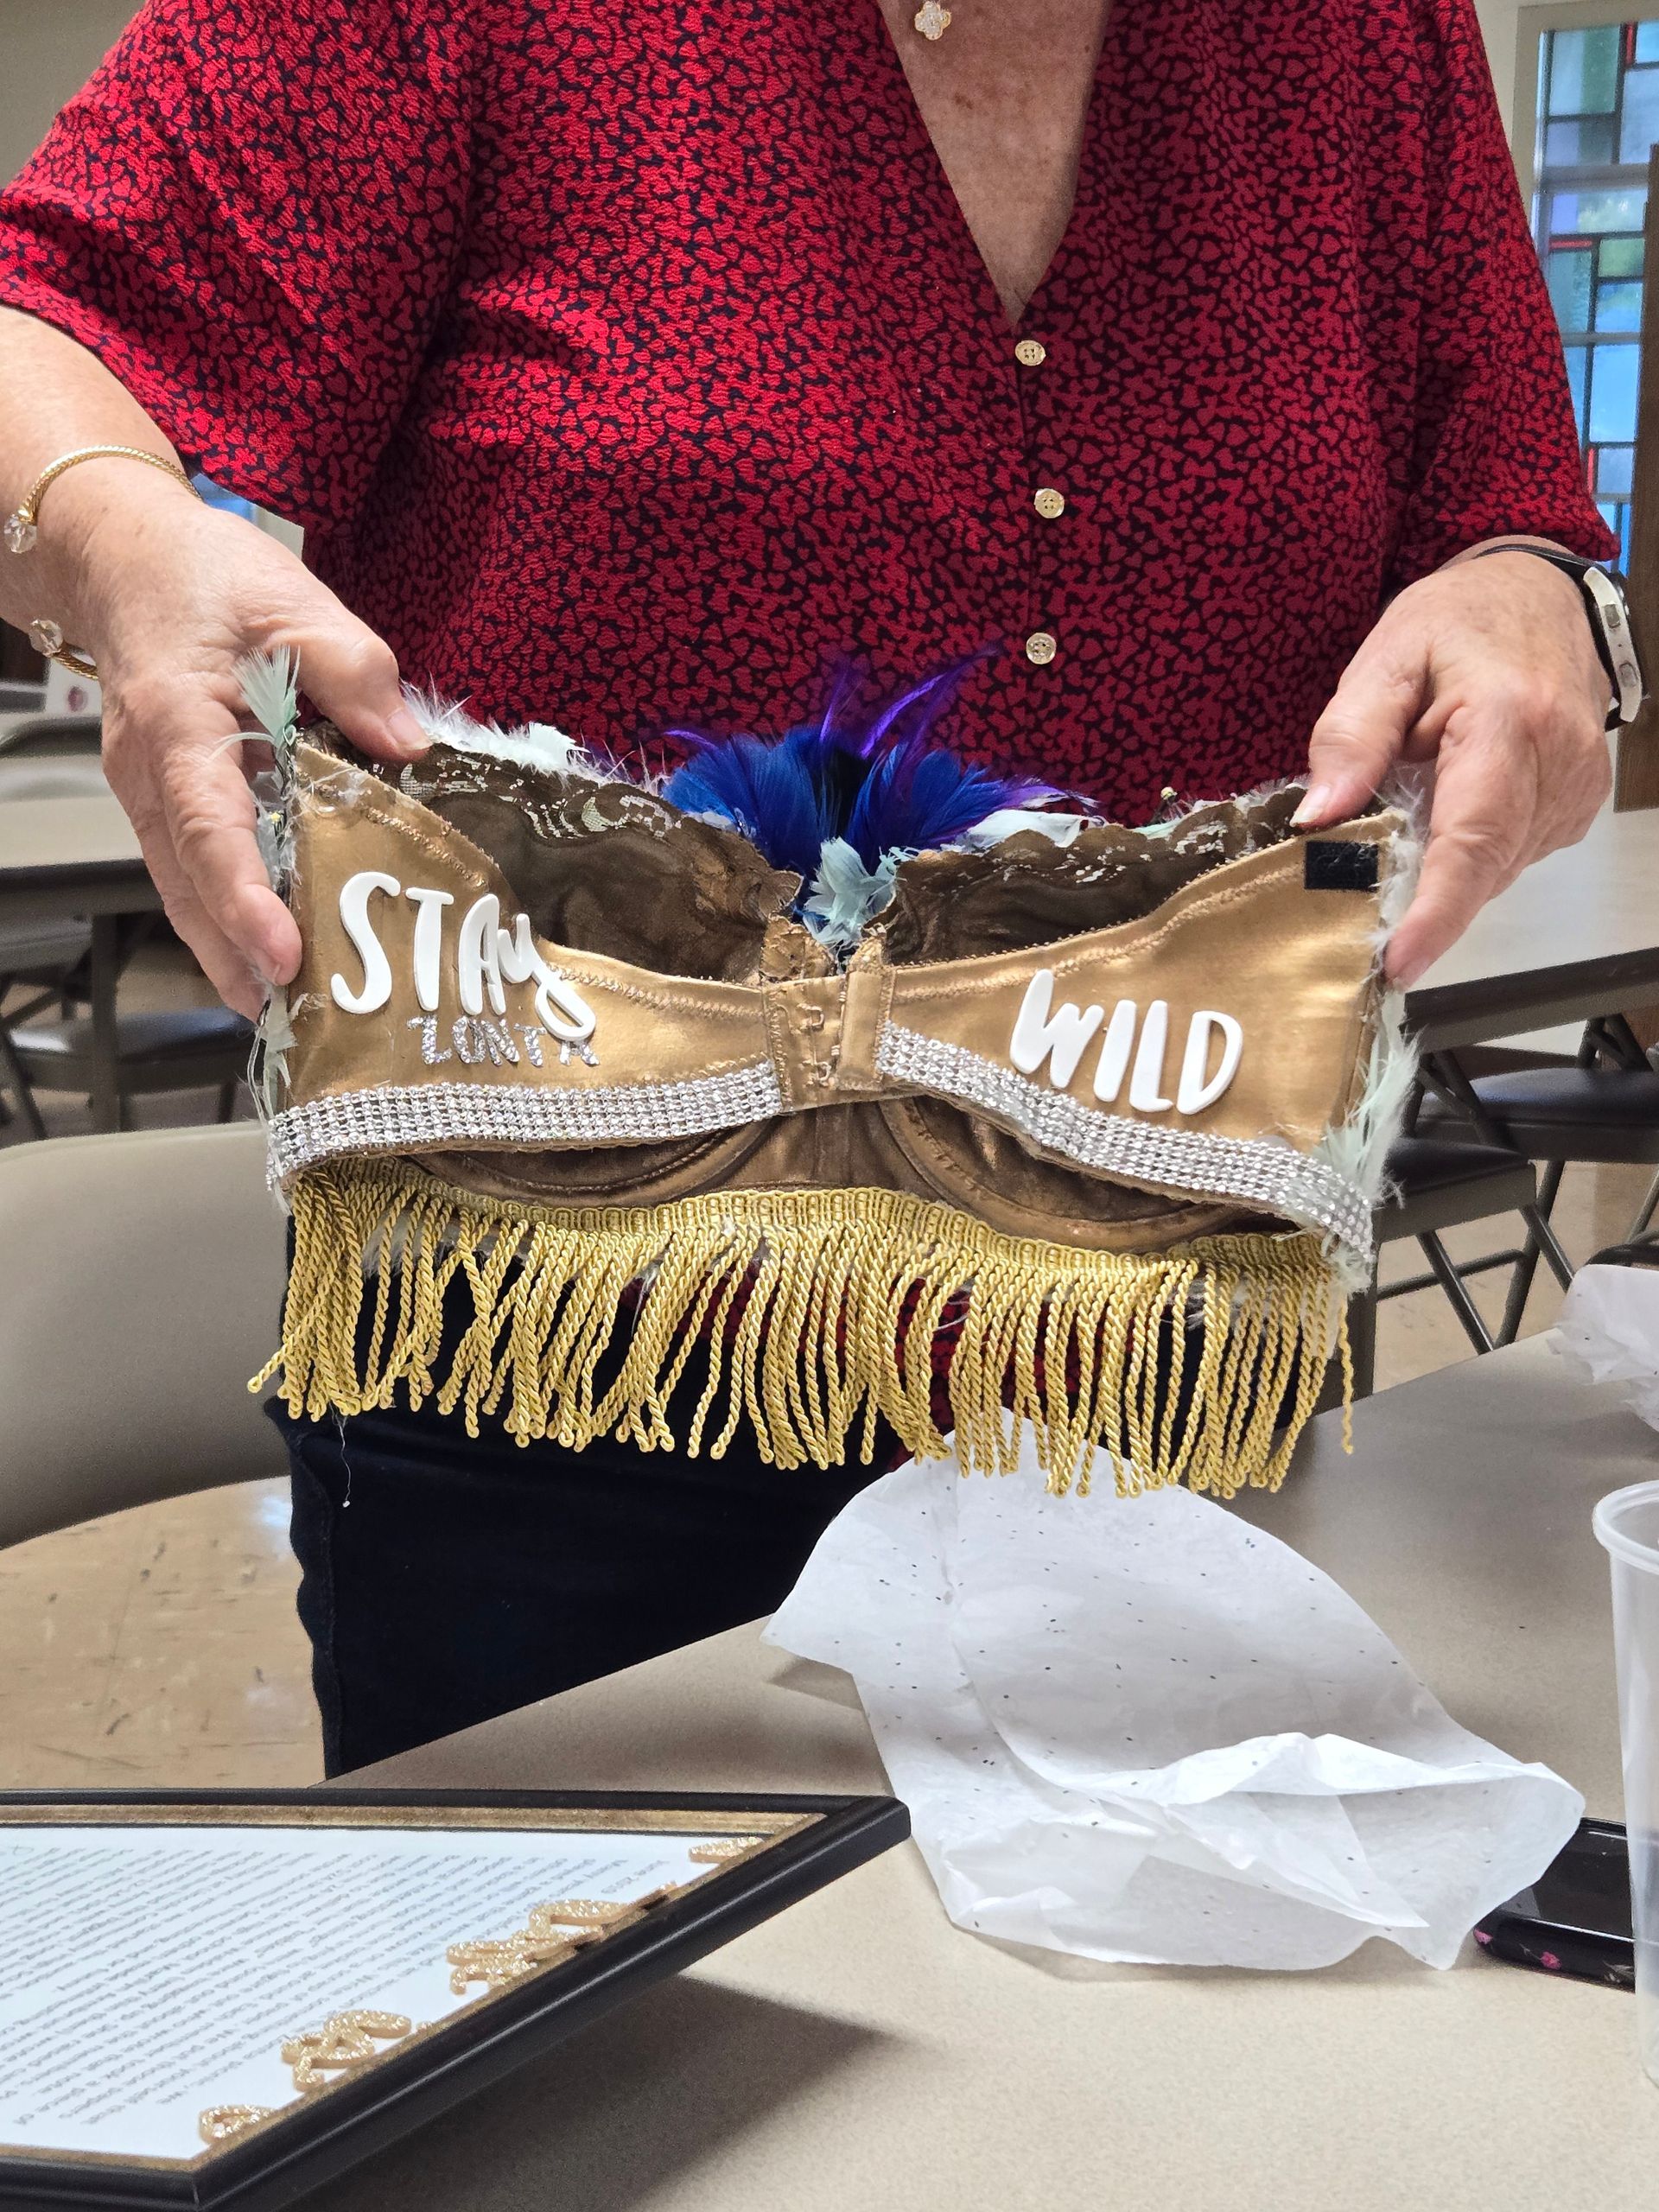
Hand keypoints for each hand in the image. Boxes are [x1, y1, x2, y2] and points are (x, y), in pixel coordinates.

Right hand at [64, 476, 427, 1017]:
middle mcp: (152, 773)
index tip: (285, 954)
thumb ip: (356, 672)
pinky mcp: (166, 802)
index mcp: (181, 724)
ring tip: (295, 1015)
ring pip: (185, 892)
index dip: (246, 900)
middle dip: (242, 960)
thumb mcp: (295, 602)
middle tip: (303, 1022)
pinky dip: (227, 921)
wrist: (125, 558)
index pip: (211, 828)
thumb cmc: (203, 576)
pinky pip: (192, 874)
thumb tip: (410, 743)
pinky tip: (274, 957)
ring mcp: (150, 793)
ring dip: (233, 955)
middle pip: (190, 887)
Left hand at [1294, 549, 1611, 988]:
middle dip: (1423, 898)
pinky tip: (1450, 810)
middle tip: (1365, 901)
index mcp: (1506, 720)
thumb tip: (1319, 819)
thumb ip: (1349, 739)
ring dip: (1445, 866)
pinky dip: (1472, 850)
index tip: (1399, 961)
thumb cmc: (1460, 620)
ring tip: (1412, 816)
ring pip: (1497, 868)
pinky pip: (1513, 854)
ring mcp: (1577, 786)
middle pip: (1484, 866)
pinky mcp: (1577, 802)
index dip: (1437, 912)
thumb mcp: (1385, 658)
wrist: (1535, 594)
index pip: (1473, 838)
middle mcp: (1556, 759)